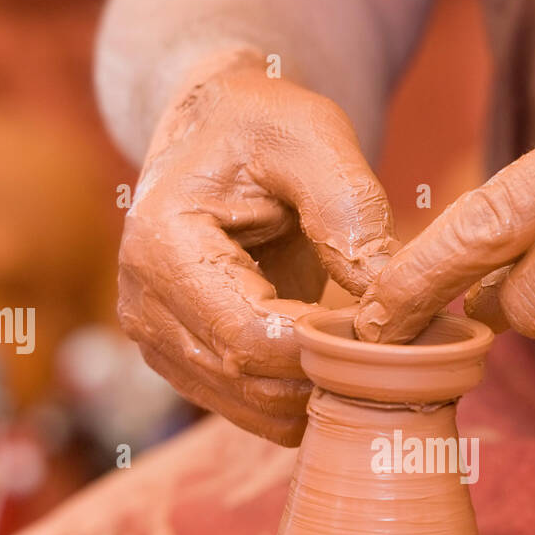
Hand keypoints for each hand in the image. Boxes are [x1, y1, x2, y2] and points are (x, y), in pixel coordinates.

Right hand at [119, 50, 395, 443]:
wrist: (217, 133)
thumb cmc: (264, 124)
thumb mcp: (312, 136)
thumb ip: (349, 208)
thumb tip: (387, 294)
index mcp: (162, 247)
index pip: (249, 337)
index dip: (325, 345)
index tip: (383, 321)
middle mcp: (144, 305)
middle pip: (250, 380)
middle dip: (329, 373)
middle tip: (390, 342)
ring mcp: (158, 342)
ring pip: (254, 408)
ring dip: (319, 391)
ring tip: (364, 343)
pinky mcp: (183, 363)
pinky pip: (251, 409)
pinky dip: (301, 396)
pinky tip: (334, 354)